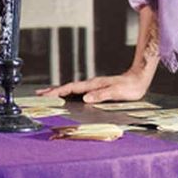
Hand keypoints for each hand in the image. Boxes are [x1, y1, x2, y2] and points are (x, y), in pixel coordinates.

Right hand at [36, 68, 151, 103]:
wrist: (139, 79)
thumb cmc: (130, 87)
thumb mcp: (116, 92)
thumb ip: (101, 95)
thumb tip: (85, 98)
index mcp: (93, 85)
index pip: (71, 88)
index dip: (58, 92)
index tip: (45, 95)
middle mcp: (91, 84)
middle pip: (68, 87)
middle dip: (53, 91)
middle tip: (38, 93)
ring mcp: (93, 86)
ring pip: (72, 89)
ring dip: (59, 91)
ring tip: (47, 94)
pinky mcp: (97, 89)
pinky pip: (78, 91)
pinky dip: (69, 93)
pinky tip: (67, 96)